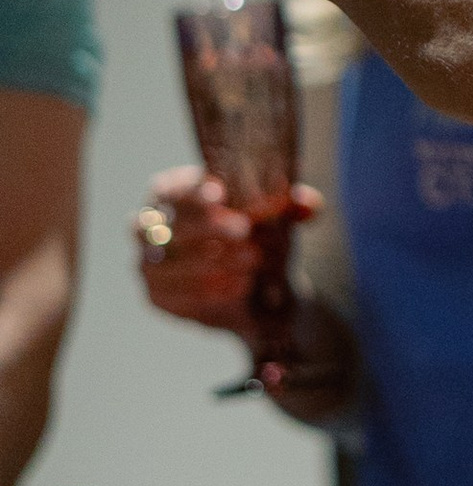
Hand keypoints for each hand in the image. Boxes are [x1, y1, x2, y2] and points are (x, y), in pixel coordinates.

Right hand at [133, 167, 319, 333]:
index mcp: (171, 192)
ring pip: (165, 262)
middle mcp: (150, 226)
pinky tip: (237, 288)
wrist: (256, 286)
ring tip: (252, 262)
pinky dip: (204, 292)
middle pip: (166, 224)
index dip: (191, 191)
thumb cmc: (258, 233)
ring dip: (208, 262)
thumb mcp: (277, 216)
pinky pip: (172, 296)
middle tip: (245, 231)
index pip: (169, 188)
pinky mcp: (156, 296)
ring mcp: (148, 263)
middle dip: (206, 227)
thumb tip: (310, 205)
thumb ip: (292, 207)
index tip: (221, 194)